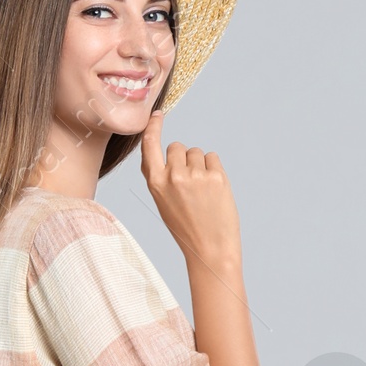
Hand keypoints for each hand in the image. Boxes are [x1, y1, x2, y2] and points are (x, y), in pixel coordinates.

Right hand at [140, 114, 241, 269]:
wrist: (209, 250)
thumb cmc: (186, 228)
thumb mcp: (163, 203)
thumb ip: (161, 178)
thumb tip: (167, 153)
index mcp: (155, 183)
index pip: (149, 145)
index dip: (153, 127)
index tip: (158, 115)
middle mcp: (173, 176)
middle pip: (177, 147)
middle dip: (184, 158)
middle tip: (190, 184)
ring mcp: (195, 175)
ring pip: (196, 152)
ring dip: (200, 166)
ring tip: (203, 192)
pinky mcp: (216, 177)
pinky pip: (213, 158)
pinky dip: (214, 169)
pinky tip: (214, 190)